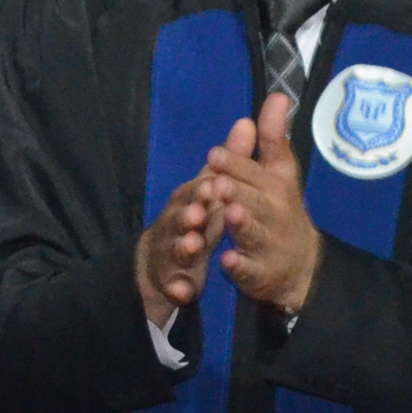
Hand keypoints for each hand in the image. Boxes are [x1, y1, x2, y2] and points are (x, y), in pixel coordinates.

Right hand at [136, 169, 218, 325]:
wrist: (165, 261)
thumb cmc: (197, 218)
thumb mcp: (214, 191)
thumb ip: (231, 160)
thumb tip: (246, 122)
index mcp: (188, 201)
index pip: (192, 192)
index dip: (200, 189)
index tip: (212, 186)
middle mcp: (175, 224)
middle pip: (178, 218)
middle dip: (187, 215)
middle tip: (199, 214)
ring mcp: (171, 253)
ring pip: (174, 250)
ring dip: (182, 247)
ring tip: (193, 246)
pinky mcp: (171, 281)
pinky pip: (173, 285)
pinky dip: (177, 286)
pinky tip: (184, 290)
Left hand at [206, 96, 324, 316]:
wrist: (302, 266)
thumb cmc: (281, 209)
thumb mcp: (281, 173)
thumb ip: (274, 137)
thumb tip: (278, 95)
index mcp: (276, 186)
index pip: (256, 171)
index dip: (236, 164)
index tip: (214, 155)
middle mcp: (275, 213)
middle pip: (255, 200)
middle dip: (238, 191)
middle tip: (219, 184)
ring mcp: (269, 244)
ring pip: (253, 233)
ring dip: (242, 224)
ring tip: (228, 213)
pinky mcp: (261, 273)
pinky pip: (249, 269)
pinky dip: (239, 265)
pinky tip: (226, 260)